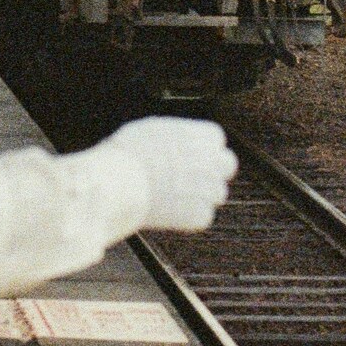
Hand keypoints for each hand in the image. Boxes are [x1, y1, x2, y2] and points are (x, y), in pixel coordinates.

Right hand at [103, 116, 234, 233]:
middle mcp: (214, 162)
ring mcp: (210, 190)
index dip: (202, 149)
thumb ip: (178, 136)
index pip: (216, 141)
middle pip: (227, 166)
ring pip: (217, 193)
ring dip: (201, 194)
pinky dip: (189, 217)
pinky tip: (169, 210)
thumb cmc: (130, 153)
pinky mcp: (200, 216)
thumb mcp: (155, 128)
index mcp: (205, 136)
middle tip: (190, 177)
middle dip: (212, 171)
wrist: (119, 184)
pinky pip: (203, 216)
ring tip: (174, 195)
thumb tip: (178, 142)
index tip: (189, 156)